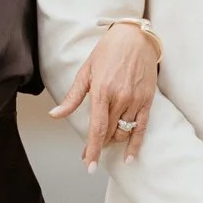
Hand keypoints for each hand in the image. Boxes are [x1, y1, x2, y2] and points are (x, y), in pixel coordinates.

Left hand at [49, 22, 159, 169]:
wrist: (135, 38)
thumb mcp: (86, 72)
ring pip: (123, 132)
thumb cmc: (108, 52)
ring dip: (113, 140)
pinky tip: (130, 158)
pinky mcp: (147, 101)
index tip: (88, 164)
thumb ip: (73, 97)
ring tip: (106, 141)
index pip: (97, 129)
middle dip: (98, 146)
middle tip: (89, 155)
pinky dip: (135, 144)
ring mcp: (135, 100)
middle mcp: (120, 98)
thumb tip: (55, 115)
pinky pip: (141, 128)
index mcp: (102, 92)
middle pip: (109, 133)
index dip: (92, 149)